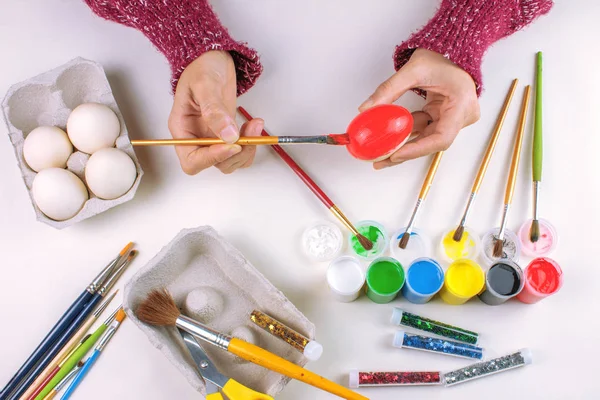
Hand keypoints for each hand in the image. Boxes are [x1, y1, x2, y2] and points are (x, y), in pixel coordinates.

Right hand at [168, 50, 263, 174]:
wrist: (212, 58)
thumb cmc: (201, 66)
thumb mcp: (205, 83)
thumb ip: (214, 110)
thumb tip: (227, 135)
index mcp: (182, 129)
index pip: (192, 160)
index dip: (212, 158)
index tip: (232, 144)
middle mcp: (196, 138)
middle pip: (214, 164)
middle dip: (235, 153)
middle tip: (250, 133)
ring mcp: (212, 137)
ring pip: (230, 161)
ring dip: (247, 149)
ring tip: (255, 125)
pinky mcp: (227, 134)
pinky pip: (240, 151)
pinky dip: (252, 144)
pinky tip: (254, 126)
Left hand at [359, 49, 479, 168]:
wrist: (451, 46)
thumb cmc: (441, 55)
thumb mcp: (412, 70)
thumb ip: (388, 90)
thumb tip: (367, 108)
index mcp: (462, 103)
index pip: (441, 137)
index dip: (417, 149)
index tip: (396, 155)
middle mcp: (462, 115)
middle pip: (433, 142)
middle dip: (406, 152)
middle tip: (382, 160)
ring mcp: (453, 117)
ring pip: (427, 139)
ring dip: (404, 146)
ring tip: (381, 155)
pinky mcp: (443, 116)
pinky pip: (424, 130)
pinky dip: (407, 135)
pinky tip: (390, 142)